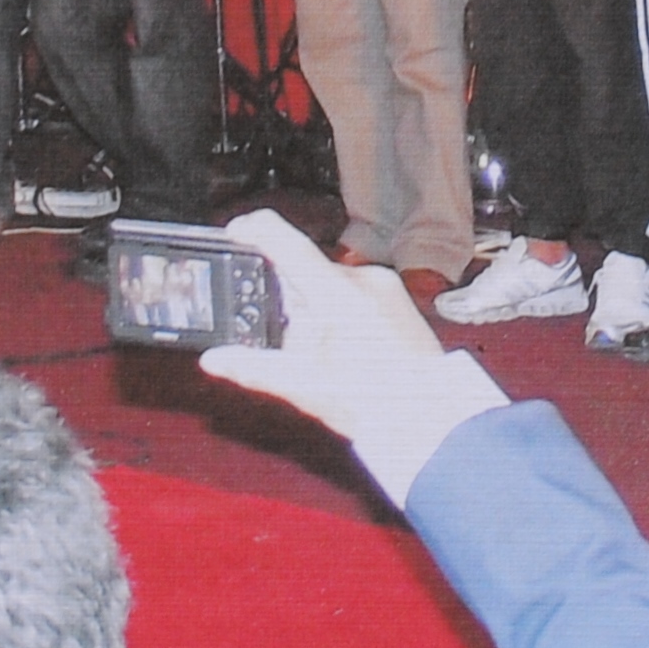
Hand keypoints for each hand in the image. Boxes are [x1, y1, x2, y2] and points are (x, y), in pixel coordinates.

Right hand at [199, 209, 509, 505]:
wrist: (431, 417)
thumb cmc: (376, 403)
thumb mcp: (306, 387)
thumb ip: (256, 368)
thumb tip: (217, 359)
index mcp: (337, 294)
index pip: (287, 244)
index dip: (255, 230)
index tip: (235, 229)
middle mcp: (364, 280)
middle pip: (307, 272)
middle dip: (290, 300)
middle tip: (289, 340)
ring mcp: (385, 287)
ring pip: (331, 285)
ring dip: (316, 309)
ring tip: (326, 355)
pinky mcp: (398, 298)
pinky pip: (356, 293)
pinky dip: (340, 312)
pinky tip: (346, 350)